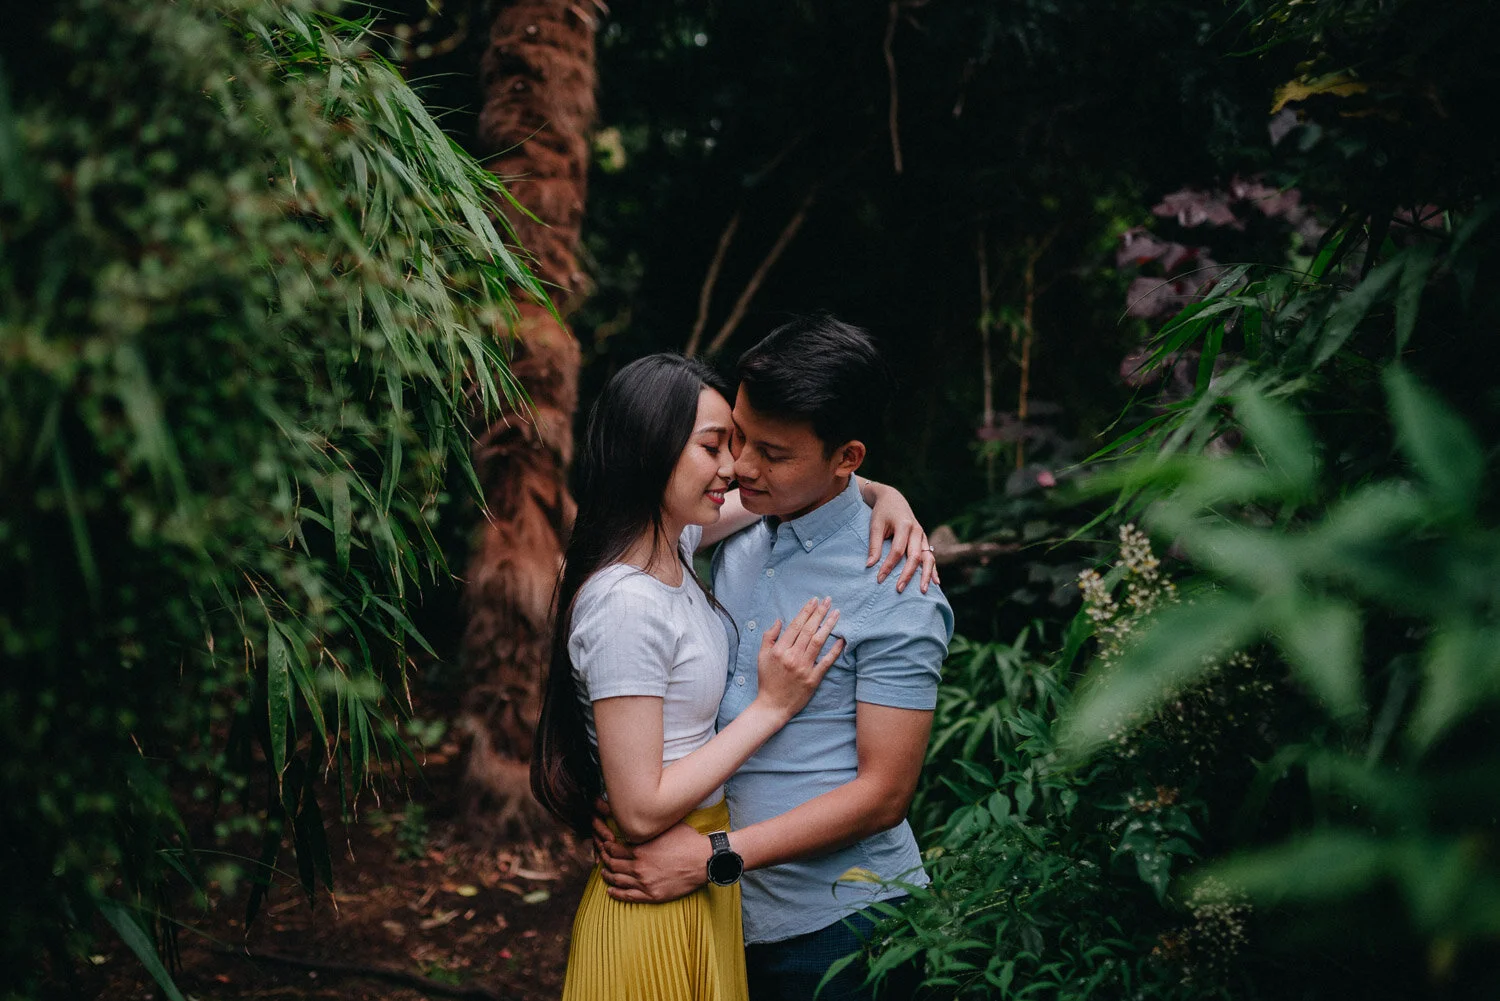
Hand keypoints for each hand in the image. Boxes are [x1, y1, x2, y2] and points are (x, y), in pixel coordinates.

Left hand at [597, 821, 711, 902]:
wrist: (705, 861)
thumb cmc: (688, 840)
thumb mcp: (666, 826)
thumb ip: (649, 825)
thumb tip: (638, 815)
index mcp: (640, 849)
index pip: (613, 848)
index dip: (606, 846)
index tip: (604, 844)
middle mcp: (639, 867)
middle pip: (613, 864)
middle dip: (604, 860)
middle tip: (601, 858)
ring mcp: (645, 883)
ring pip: (618, 880)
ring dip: (608, 876)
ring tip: (604, 873)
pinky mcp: (653, 895)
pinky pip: (629, 896)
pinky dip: (616, 894)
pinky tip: (611, 891)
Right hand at [754, 597, 844, 717]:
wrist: (773, 705)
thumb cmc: (767, 679)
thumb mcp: (762, 656)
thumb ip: (769, 637)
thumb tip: (780, 620)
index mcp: (780, 650)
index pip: (795, 625)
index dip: (806, 611)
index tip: (814, 601)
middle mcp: (792, 656)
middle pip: (809, 630)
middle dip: (819, 613)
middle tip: (828, 601)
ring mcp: (804, 668)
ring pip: (819, 642)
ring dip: (829, 626)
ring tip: (837, 613)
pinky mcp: (813, 679)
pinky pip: (826, 662)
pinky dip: (835, 650)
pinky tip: (842, 639)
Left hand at [867, 487, 938, 593]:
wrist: (893, 499)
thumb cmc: (882, 512)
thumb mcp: (875, 525)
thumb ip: (874, 545)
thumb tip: (870, 565)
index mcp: (904, 525)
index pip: (897, 551)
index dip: (888, 566)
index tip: (879, 579)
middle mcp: (917, 531)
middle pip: (915, 557)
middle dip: (908, 574)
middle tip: (899, 589)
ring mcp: (923, 536)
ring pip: (928, 558)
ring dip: (926, 575)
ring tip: (923, 591)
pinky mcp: (924, 540)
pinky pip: (931, 556)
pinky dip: (933, 570)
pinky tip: (936, 583)